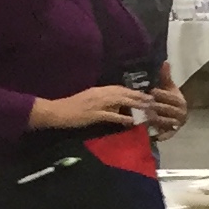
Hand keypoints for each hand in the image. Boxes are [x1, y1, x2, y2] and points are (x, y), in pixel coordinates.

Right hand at [29, 84, 151, 132]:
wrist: (56, 111)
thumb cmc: (72, 107)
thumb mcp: (90, 100)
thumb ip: (104, 101)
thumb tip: (118, 107)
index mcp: (98, 90)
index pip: (120, 88)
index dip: (133, 91)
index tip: (146, 94)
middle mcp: (100, 94)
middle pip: (123, 93)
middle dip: (139, 96)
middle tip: (153, 100)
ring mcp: (97, 104)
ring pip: (120, 102)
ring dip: (135, 105)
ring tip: (148, 109)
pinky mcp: (93, 114)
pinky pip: (110, 115)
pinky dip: (122, 117)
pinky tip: (131, 120)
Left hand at [144, 78, 187, 135]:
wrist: (176, 113)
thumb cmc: (169, 98)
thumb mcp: (168, 87)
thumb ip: (165, 76)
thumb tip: (165, 62)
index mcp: (181, 101)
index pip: (172, 97)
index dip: (162, 94)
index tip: (152, 91)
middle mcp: (182, 113)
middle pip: (168, 110)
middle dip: (156, 107)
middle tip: (144, 104)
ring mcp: (177, 124)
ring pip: (166, 121)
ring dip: (155, 119)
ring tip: (143, 116)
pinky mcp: (172, 133)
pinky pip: (167, 134)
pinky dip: (161, 135)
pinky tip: (152, 133)